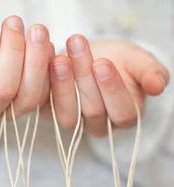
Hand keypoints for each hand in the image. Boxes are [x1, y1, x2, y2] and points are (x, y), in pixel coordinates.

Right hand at [0, 14, 50, 127]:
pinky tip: (47, 47)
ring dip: (36, 62)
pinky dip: (48, 72)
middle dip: (13, 51)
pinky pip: (43, 96)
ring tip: (37, 32)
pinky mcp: (24, 109)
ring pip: (27, 96)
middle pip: (3, 89)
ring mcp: (5, 115)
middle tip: (15, 21)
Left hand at [49, 37, 168, 135]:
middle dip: (85, 77)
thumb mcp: (138, 62)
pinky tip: (45, 63)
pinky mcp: (51, 113)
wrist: (92, 58)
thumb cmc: (119, 62)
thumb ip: (150, 72)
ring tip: (59, 58)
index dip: (112, 89)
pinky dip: (44, 86)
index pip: (122, 112)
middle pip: (94, 110)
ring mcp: (74, 121)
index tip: (103, 63)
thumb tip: (158, 86)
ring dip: (63, 84)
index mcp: (124, 116)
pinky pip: (46, 106)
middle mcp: (98, 124)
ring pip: (68, 113)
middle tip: (77, 46)